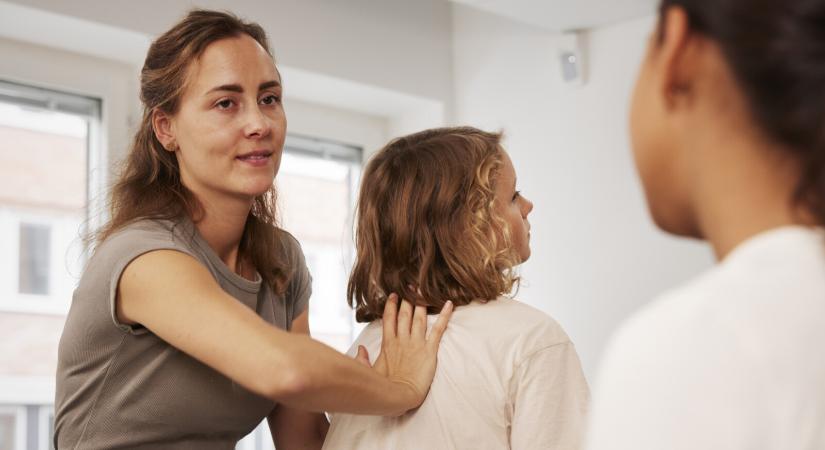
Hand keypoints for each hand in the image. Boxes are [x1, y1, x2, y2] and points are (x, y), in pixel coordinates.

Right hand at [366, 293, 452, 413]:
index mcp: (388, 344)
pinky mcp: (429, 350)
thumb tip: (360, 348)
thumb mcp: (369, 372)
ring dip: (422, 303)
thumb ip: (363, 358)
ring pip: (419, 318)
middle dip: (407, 299)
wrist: (399, 397)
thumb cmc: (383, 388)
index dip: (391, 305)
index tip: (393, 295)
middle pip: (405, 314)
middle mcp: (402, 340)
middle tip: (410, 286)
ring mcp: (416, 344)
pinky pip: (439, 330)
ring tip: (424, 289)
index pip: (389, 319)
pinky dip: (445, 316)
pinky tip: (450, 304)